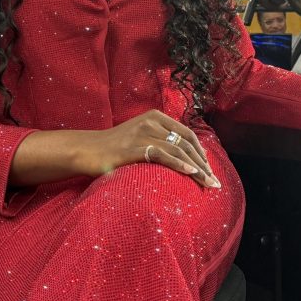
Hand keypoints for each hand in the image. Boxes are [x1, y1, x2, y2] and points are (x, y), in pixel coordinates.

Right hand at [87, 110, 220, 187]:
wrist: (86, 150)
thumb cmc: (113, 148)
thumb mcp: (140, 137)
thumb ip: (159, 140)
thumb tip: (184, 158)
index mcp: (155, 117)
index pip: (187, 134)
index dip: (201, 152)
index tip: (209, 169)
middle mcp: (151, 121)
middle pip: (186, 142)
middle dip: (203, 163)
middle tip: (214, 181)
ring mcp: (143, 133)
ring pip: (178, 149)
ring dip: (197, 168)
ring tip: (208, 183)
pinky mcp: (135, 148)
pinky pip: (163, 155)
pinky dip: (180, 164)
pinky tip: (191, 173)